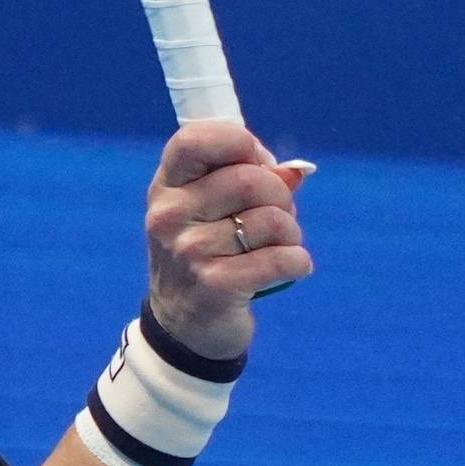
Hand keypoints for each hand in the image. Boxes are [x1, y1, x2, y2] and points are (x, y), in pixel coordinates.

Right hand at [143, 118, 311, 361]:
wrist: (184, 326)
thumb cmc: (203, 254)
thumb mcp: (205, 209)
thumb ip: (244, 178)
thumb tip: (294, 172)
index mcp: (166, 187)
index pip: (197, 139)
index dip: (241, 143)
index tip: (255, 164)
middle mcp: (170, 216)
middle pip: (250, 179)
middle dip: (279, 195)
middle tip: (276, 215)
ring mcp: (190, 252)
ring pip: (273, 219)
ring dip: (291, 232)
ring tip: (279, 246)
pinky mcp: (216, 285)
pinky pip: (281, 258)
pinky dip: (298, 261)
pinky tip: (292, 266)